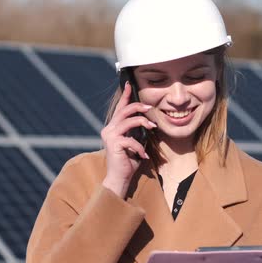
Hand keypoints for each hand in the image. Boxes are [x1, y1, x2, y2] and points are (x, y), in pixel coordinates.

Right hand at [101, 82, 156, 197]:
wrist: (119, 178)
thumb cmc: (128, 161)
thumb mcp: (134, 142)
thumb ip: (136, 131)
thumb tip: (148, 121)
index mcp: (113, 127)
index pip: (120, 108)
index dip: (125, 95)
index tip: (130, 84)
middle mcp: (109, 129)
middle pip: (124, 110)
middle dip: (139, 106)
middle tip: (150, 108)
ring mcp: (110, 136)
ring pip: (129, 121)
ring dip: (143, 122)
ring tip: (152, 128)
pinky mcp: (114, 144)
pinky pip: (131, 139)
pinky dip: (140, 147)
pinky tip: (144, 156)